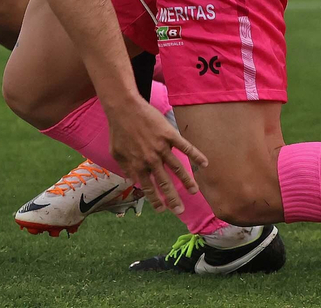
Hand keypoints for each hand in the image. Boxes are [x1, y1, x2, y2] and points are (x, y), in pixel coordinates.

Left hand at [105, 98, 207, 213]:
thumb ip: (124, 168)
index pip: (149, 188)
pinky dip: (196, 155)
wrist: (124, 108)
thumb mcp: (116, 153)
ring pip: (177, 168)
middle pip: (165, 183)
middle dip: (173, 199)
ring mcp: (161, 148)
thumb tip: (130, 180)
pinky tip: (204, 163)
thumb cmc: (118, 130)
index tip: (162, 209)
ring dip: (187, 181)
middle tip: (180, 211)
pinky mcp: (169, 135)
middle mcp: (151, 160)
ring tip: (194, 191)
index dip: (156, 200)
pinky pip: (185, 147)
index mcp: (138, 165)